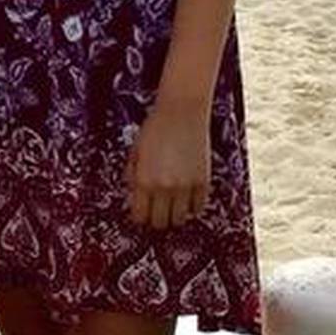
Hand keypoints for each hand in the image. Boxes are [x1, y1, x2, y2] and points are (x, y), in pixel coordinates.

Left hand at [127, 97, 210, 228]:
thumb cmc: (155, 128)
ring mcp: (185, 187)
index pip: (140, 216)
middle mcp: (164, 187)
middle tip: (157, 211)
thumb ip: (131, 175)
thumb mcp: (135, 150)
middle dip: (156, 220)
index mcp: (143, 180)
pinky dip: (192, 207)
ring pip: (180, 219)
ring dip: (175, 215)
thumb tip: (133, 195)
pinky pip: (198, 208)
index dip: (140, 218)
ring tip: (172, 205)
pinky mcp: (203, 182)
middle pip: (160, 223)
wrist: (182, 111)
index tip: (142, 214)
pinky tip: (187, 198)